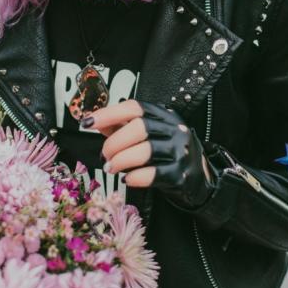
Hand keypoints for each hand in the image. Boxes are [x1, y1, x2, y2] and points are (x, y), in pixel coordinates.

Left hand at [82, 99, 215, 207]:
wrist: (199, 180)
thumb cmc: (167, 153)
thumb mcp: (150, 134)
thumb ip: (123, 126)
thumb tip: (94, 121)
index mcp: (164, 115)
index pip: (134, 107)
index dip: (109, 113)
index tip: (88, 122)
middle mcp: (175, 130)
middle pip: (139, 128)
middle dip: (114, 143)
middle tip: (104, 155)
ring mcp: (181, 152)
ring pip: (145, 151)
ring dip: (121, 160)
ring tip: (111, 167)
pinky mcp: (180, 174)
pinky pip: (152, 174)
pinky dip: (134, 177)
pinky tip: (127, 178)